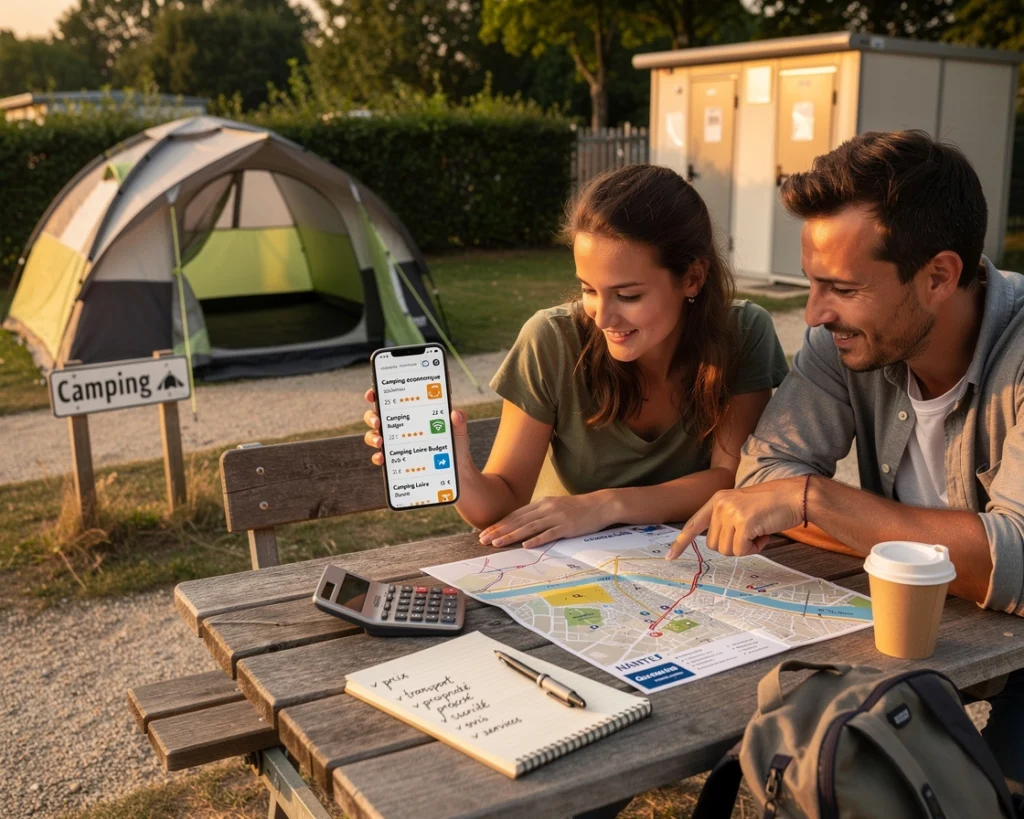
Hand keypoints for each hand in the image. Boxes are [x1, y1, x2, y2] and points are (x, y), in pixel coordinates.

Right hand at [362, 389, 471, 471]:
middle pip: (376, 416)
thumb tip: (455, 413)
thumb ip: (460, 422)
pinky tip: (382, 459)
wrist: (458, 473)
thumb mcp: (459, 432)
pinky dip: (378, 458)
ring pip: (373, 436)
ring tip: (380, 442)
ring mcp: (396, 444)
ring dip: (372, 437)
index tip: (372, 394)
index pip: (391, 400)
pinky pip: (380, 457)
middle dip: (372, 417)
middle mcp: (401, 427)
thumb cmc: (456, 447)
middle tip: (378, 422)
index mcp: (413, 414)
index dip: (377, 394)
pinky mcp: (396, 461)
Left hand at [479, 493, 613, 548]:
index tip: (486, 532)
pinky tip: (526, 545)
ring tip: (497, 543)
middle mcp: (545, 508)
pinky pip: (549, 534)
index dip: (499, 524)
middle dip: (499, 531)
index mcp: (541, 504)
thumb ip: (539, 514)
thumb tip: (523, 526)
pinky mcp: (567, 527)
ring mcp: (556, 517)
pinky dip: (537, 539)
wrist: (600, 505)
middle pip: (518, 521)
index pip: (515, 515)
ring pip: (529, 527)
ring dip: (511, 536)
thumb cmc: (578, 508)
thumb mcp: (555, 507)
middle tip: (483, 540)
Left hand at [666, 478, 806, 558]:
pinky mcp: (744, 522)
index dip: (681, 542)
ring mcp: (731, 512)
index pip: (693, 523)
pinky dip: (755, 548)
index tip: (670, 557)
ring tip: (758, 530)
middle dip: (733, 545)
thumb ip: (725, 521)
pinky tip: (764, 534)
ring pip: (727, 550)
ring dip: (745, 547)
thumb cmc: (771, 506)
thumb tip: (717, 545)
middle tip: (750, 533)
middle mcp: (720, 504)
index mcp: (717, 500)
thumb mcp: (741, 507)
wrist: (794, 496)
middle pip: (714, 545)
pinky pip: (741, 550)